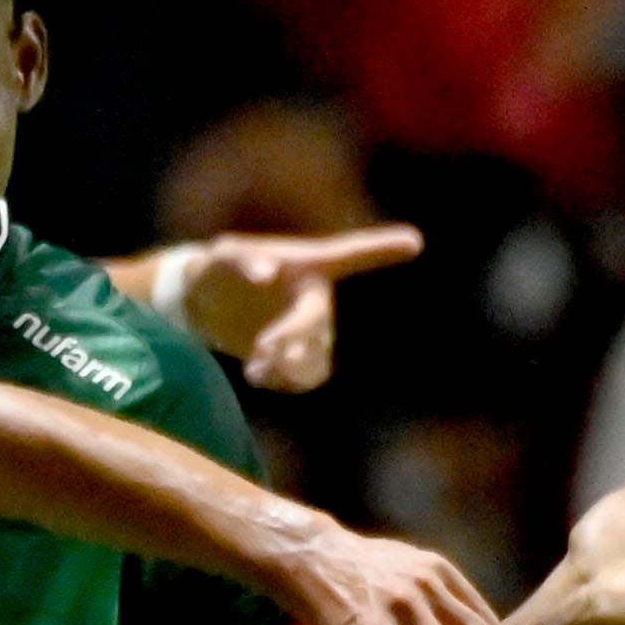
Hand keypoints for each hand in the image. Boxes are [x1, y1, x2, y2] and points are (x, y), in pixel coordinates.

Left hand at [172, 225, 422, 393]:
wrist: (209, 303)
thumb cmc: (219, 268)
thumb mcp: (221, 256)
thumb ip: (241, 258)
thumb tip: (268, 275)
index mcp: (310, 264)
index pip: (351, 254)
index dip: (382, 249)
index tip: (415, 242)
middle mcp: (316, 298)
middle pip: (318, 321)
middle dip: (295, 338)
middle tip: (263, 348)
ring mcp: (309, 330)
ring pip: (317, 355)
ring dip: (291, 368)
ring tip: (255, 369)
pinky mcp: (297, 357)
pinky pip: (307, 376)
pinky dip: (284, 382)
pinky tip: (257, 374)